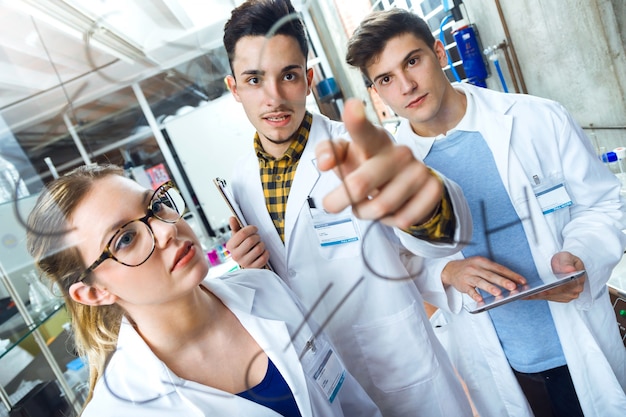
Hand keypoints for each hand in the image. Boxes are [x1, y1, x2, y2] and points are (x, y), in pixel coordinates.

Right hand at [225, 216, 269, 268]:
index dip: (251, 229)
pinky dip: (266, 253)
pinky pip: (264, 258)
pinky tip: (263, 252)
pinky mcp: (253, 268)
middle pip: (251, 240)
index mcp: (230, 246)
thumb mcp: (238, 236)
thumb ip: (235, 227)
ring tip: (259, 244)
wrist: (247, 260)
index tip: (255, 229)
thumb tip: (232, 218)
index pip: (242, 234)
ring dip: (262, 244)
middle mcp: (235, 255)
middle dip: (257, 236)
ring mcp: (244, 263)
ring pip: (258, 249)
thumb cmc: (243, 245)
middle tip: (257, 237)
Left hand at [315, 98, 442, 228]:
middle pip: (361, 184)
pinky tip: (391, 210)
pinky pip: (403, 219)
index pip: (364, 131)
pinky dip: (390, 221)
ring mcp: (419, 170)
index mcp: (374, 140)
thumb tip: (325, 163)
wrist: (407, 182)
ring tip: (365, 205)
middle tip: (330, 205)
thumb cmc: (368, 166)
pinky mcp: (433, 188)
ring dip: (365, 212)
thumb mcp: (346, 157)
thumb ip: (328, 153)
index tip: (352, 106)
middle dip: (340, 199)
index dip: (356, 120)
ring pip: (381, 207)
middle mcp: (399, 152)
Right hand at [441, 257, 526, 301]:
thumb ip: (493, 271)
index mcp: (483, 262)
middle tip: (513, 287)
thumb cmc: (469, 268)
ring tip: (499, 293)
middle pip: (491, 275)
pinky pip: (470, 291)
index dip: (511, 274)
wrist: (450, 269)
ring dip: (490, 288)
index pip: (499, 268)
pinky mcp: (463, 285)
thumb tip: (510, 280)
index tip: (522, 281)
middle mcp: (476, 267)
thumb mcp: (480, 264)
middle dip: (503, 281)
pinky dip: (475, 295)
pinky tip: (480, 300)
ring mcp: (469, 276)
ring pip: (481, 282)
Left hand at [525, 251, 585, 301]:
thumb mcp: (567, 257)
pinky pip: (546, 298)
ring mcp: (566, 296)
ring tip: (522, 294)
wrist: (566, 264)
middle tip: (526, 293)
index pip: (564, 288)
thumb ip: (568, 263)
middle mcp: (573, 292)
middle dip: (540, 294)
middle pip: (555, 294)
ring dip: (535, 296)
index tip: (542, 291)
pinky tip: (524, 295)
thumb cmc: (566, 260)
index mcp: (578, 282)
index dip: (553, 290)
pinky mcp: (558, 298)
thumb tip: (570, 270)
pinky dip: (535, 296)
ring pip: (549, 297)